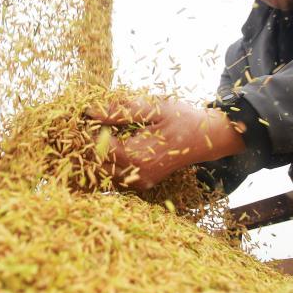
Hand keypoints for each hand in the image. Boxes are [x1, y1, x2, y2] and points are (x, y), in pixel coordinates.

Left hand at [88, 98, 245, 190]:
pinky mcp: (142, 183)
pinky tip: (114, 145)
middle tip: (90, 124)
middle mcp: (135, 175)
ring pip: (104, 172)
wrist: (207, 139)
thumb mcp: (154, 109)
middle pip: (96, 163)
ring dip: (99, 154)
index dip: (88, 131)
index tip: (85, 116)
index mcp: (135, 157)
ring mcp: (139, 182)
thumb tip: (91, 110)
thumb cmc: (182, 119)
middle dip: (90, 145)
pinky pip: (116, 176)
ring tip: (101, 133)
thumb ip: (121, 111)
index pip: (96, 148)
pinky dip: (110, 161)